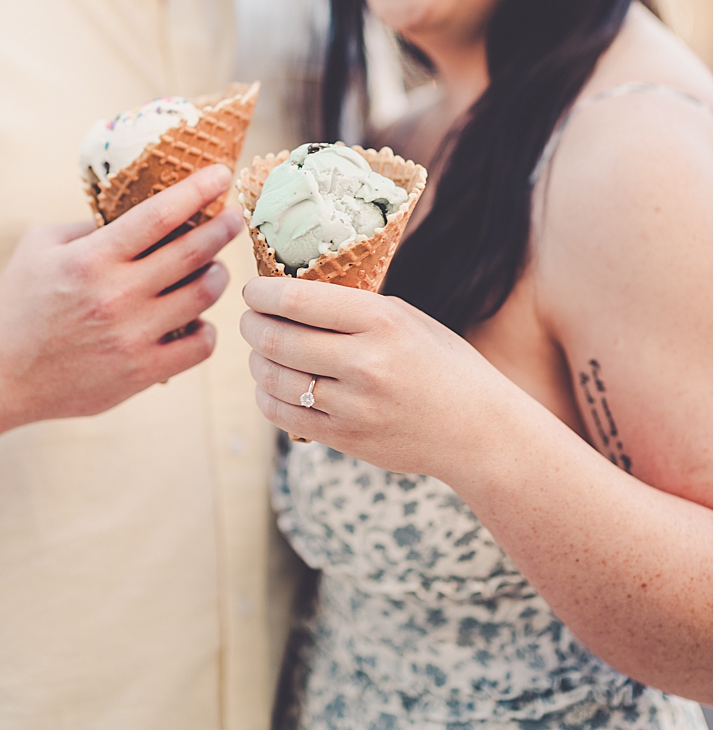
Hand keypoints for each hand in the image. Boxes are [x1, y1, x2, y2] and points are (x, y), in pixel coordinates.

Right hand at [0, 164, 241, 427]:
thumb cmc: (16, 304)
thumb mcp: (37, 247)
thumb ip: (86, 227)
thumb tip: (132, 213)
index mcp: (91, 258)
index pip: (159, 215)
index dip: (196, 190)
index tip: (221, 174)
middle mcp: (116, 295)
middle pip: (193, 252)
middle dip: (222, 228)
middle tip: (234, 218)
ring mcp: (132, 336)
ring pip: (203, 296)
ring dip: (216, 275)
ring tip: (212, 268)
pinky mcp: (140, 373)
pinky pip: (199, 346)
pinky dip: (205, 328)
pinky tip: (195, 319)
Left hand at [240, 276, 515, 477]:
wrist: (480, 432)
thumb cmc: (441, 366)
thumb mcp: (406, 319)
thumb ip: (350, 308)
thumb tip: (286, 294)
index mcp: (381, 321)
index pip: (296, 300)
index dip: (260, 293)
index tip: (252, 290)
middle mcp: (365, 362)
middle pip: (275, 339)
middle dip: (251, 325)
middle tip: (250, 320)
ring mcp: (354, 405)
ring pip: (272, 378)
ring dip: (256, 361)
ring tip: (261, 352)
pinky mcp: (346, 439)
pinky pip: (282, 413)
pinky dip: (267, 395)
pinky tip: (272, 385)